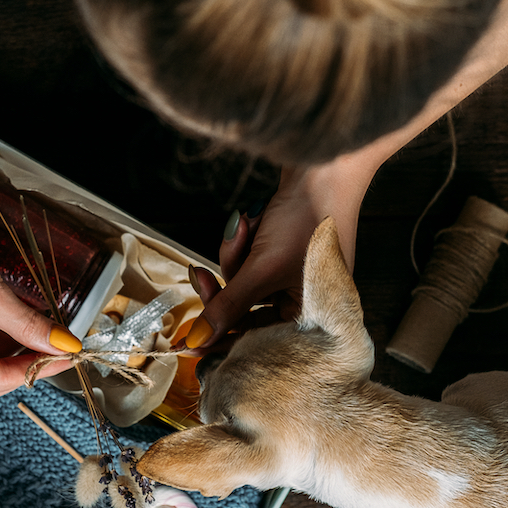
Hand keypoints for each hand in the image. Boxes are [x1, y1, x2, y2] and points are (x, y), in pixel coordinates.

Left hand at [184, 156, 375, 349]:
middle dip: (227, 281)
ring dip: (236, 254)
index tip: (185, 342)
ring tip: (245, 229)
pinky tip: (252, 219)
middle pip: (245, 309)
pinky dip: (244, 241)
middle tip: (199, 273)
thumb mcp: (261, 268)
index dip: (221, 338)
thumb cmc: (307, 218)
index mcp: (313, 317)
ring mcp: (295, 275)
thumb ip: (227, 306)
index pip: (257, 339)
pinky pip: (248, 259)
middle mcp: (307, 301)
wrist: (323, 165)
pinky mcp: (284, 253)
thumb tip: (197, 339)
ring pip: (242, 281)